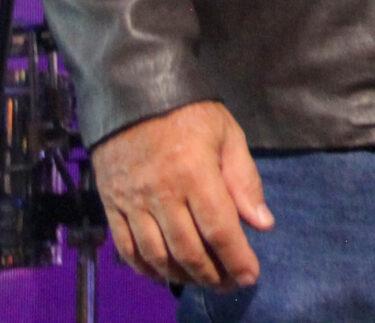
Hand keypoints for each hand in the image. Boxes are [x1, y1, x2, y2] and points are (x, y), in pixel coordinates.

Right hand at [90, 101, 273, 290]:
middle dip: (212, 274)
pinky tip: (162, 273)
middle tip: (228, 284)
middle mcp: (161, 193)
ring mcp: (132, 201)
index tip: (250, 277)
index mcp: (195, 173)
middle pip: (188, 250)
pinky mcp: (111, 204)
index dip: (236, 259)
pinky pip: (126, 248)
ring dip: (181, 276)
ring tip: (201, 281)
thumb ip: (244, 179)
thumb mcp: (227, 133)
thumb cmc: (188, 110)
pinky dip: (145, 268)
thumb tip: (262, 223)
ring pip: (157, 255)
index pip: (219, 229)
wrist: (131, 90)